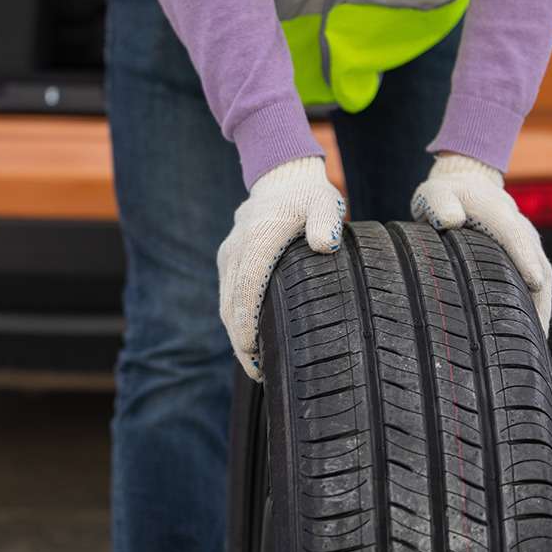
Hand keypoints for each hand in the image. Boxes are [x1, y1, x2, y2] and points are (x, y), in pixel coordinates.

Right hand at [218, 157, 345, 380]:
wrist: (282, 177)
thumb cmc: (308, 195)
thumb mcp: (325, 202)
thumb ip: (326, 222)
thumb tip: (326, 244)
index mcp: (258, 240)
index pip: (246, 289)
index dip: (246, 324)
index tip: (252, 353)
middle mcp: (237, 250)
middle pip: (230, 304)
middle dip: (240, 342)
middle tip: (258, 373)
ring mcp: (230, 255)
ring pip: (225, 303)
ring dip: (236, 335)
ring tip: (255, 365)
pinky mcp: (229, 260)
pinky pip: (228, 295)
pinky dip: (235, 320)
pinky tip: (250, 340)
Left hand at [411, 153, 551, 333]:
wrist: (466, 186)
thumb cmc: (445, 194)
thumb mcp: (434, 193)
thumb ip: (439, 203)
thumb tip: (450, 220)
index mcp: (498, 212)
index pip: (515, 236)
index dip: (525, 258)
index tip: (535, 282)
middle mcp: (521, 228)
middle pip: (538, 264)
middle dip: (541, 297)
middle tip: (536, 334)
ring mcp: (528, 243)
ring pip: (543, 277)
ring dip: (543, 307)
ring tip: (537, 345)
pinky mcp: (527, 256)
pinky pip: (539, 282)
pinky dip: (538, 305)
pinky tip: (531, 333)